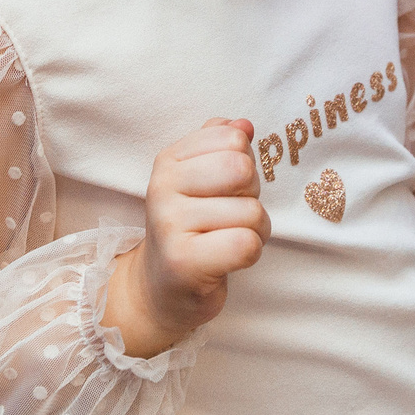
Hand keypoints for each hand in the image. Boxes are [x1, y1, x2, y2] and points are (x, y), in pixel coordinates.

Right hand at [105, 119, 269, 357]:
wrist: (159, 289)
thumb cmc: (190, 230)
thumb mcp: (199, 181)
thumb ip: (221, 145)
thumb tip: (244, 125)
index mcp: (169, 160)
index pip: (233, 138)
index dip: (244, 163)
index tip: (224, 188)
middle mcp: (162, 187)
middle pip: (242, 169)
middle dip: (251, 195)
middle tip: (231, 215)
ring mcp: (170, 224)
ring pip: (251, 212)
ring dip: (254, 231)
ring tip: (227, 240)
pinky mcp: (184, 261)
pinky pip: (246, 244)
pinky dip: (250, 253)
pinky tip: (228, 260)